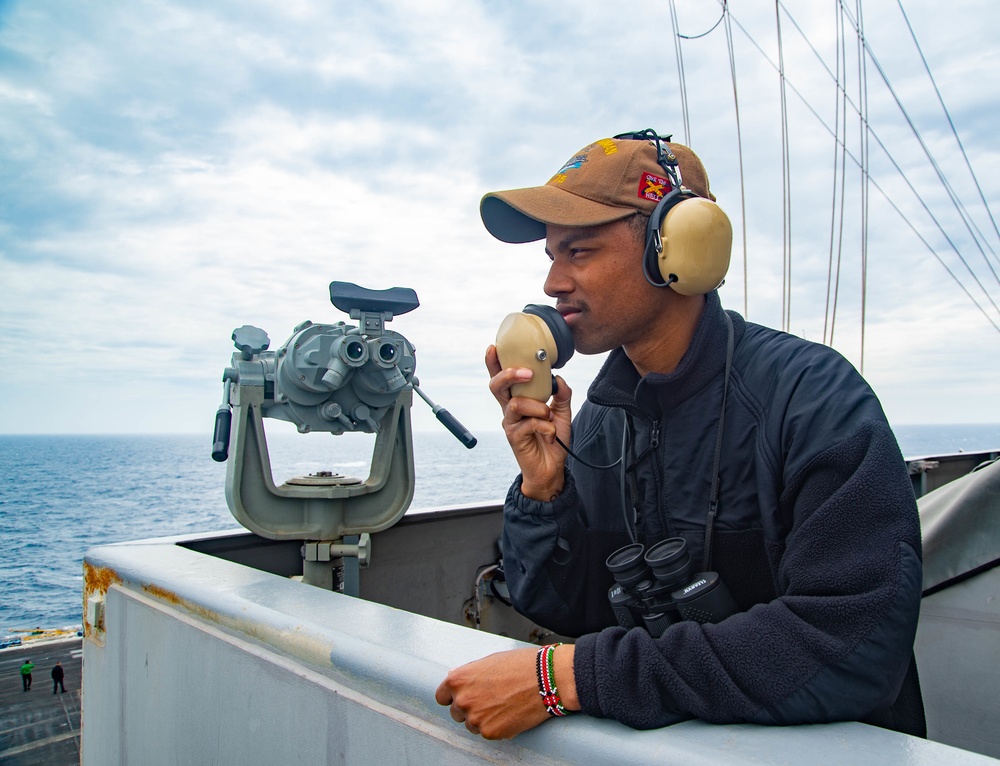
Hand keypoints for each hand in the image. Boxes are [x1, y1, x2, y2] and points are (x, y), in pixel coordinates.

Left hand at [435, 646, 577, 739]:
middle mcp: (462, 700)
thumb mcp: (488, 662)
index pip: (442, 696)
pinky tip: (509, 713)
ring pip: (471, 725)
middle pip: (456, 713)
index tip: (463, 697)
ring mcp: (475, 718)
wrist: (545, 679)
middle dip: (470, 708)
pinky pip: (487, 733)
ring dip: (483, 719)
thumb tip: (456, 680)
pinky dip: (497, 727)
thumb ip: (468, 674)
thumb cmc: (520, 665)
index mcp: (458, 680)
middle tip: (489, 700)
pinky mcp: (490, 732)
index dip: (453, 696)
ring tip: (502, 705)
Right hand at [486, 345, 572, 501]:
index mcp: (518, 400)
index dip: (494, 363)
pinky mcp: (515, 438)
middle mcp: (509, 410)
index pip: (502, 379)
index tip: (493, 347)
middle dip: (508, 374)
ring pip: (516, 404)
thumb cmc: (552, 438)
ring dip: (538, 407)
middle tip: (526, 372)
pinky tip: (551, 433)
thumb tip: (559, 378)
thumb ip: (562, 394)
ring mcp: (510, 424)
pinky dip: (545, 425)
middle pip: (496, 386)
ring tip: (550, 416)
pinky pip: (529, 423)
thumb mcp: (562, 413)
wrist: (552, 468)